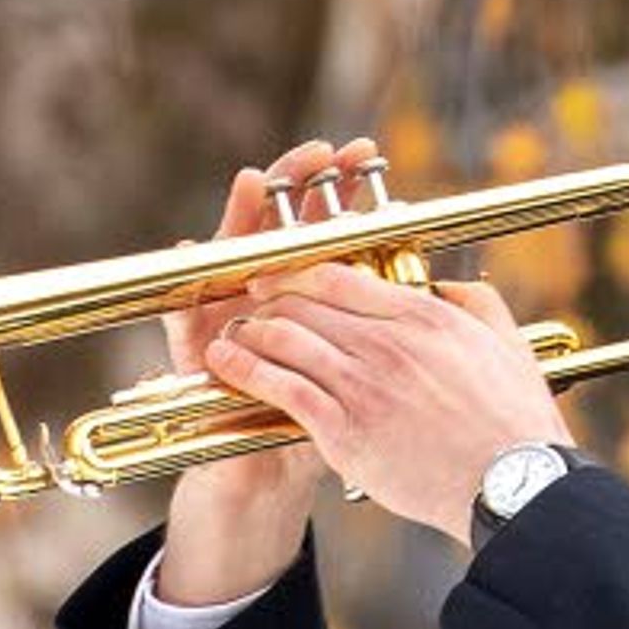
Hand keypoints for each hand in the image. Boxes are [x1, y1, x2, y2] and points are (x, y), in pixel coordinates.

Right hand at [148, 136, 371, 606]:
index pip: (327, 222)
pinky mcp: (196, 350)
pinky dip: (186, 283)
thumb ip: (394, 334)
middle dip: (297, 184)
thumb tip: (442, 282)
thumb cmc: (331, 427)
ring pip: (232, 253)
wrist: (272, 480)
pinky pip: (186, 314)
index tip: (364, 152)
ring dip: (240, 214)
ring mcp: (228, 317)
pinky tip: (188, 247)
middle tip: (319, 149)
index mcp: (313, 297)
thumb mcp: (373, 380)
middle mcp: (266, 296)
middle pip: (279, 224)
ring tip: (255, 177)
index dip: (343, 189)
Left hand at [202, 262, 570, 545]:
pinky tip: (226, 364)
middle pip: (305, 303)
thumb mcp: (505, 344)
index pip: (340, 276)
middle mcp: (386, 342)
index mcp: (422, 316)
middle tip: (250, 303)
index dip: (299, 271)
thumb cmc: (515, 421)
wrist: (513, 485)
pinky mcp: (345, 430)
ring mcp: (363, 385)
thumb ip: (473, 303)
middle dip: (269, 299)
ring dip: (250, 331)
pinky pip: (283, 388)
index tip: (280, 273)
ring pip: (286, 339)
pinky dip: (247, 370)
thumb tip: (444, 286)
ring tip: (231, 333)